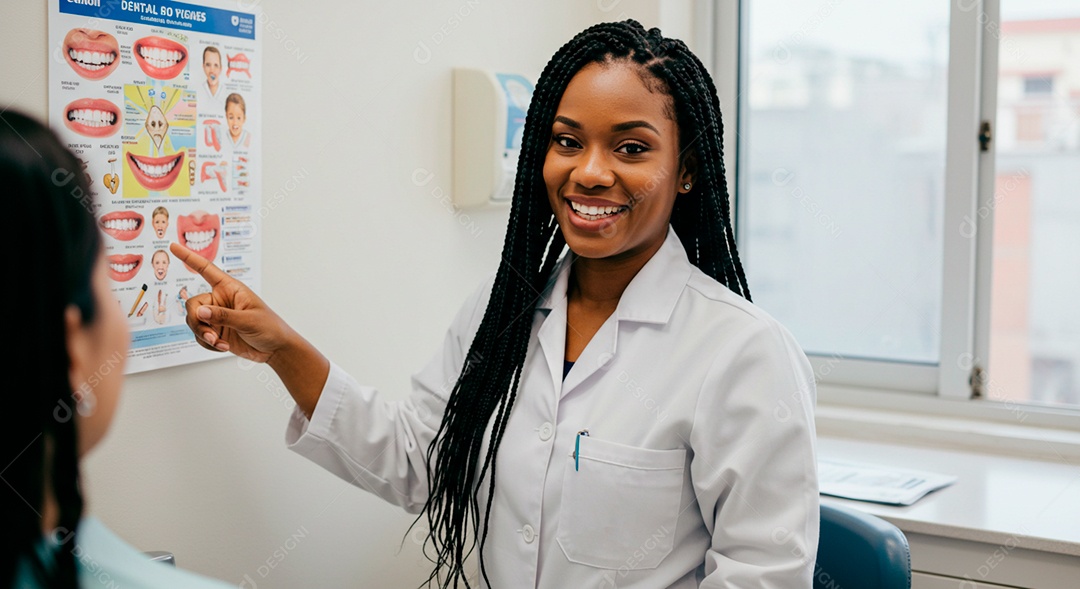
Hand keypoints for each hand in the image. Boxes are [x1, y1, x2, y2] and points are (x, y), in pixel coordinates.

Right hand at [169, 242, 292, 362]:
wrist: (275, 349)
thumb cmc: (269, 327)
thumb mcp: (248, 320)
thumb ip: (223, 316)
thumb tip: (199, 312)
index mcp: (230, 288)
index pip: (206, 269)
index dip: (189, 257)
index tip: (174, 246)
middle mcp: (220, 300)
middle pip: (193, 304)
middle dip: (197, 322)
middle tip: (210, 335)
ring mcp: (216, 316)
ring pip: (194, 322)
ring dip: (203, 335)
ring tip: (220, 343)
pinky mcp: (215, 331)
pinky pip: (200, 335)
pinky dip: (208, 343)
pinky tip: (223, 346)